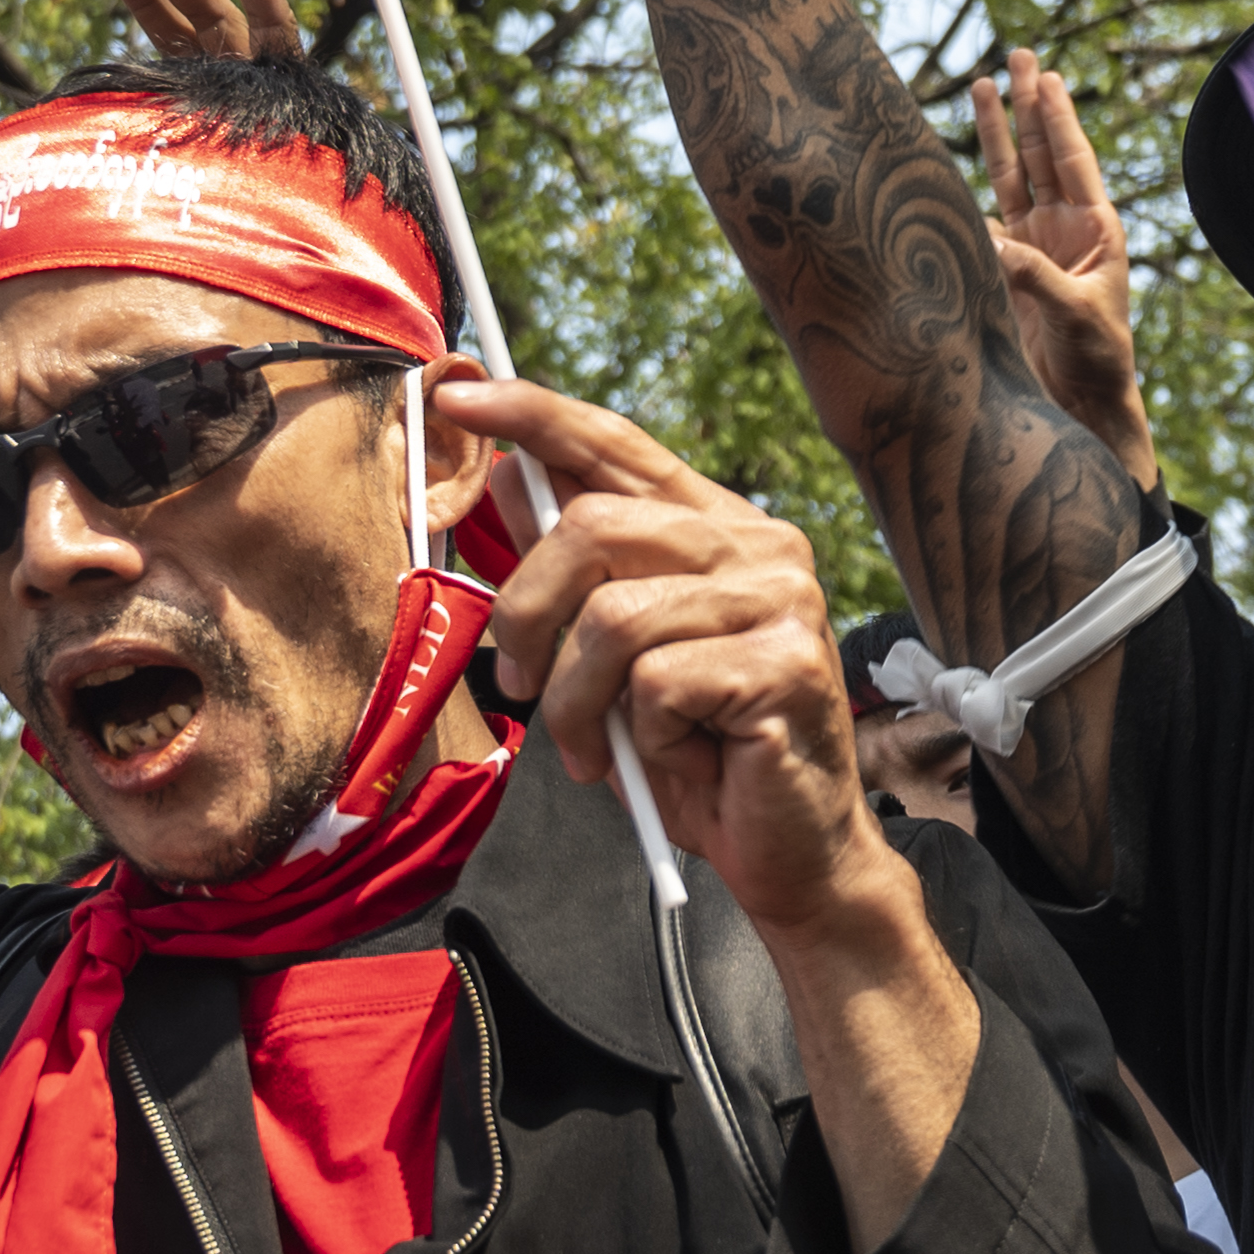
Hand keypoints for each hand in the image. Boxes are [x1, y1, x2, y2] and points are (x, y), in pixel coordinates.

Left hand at [447, 378, 913, 951]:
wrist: (793, 857)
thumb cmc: (701, 757)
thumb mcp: (620, 661)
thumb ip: (581, 579)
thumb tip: (506, 483)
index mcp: (719, 529)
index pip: (618, 444)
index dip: (535, 416)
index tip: (461, 396)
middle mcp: (759, 546)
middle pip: (592, 526)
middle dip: (526, 614)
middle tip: (521, 688)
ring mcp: (781, 601)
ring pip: (613, 615)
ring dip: (576, 699)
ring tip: (590, 749)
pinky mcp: (787, 666)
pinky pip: (658, 683)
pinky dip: (641, 738)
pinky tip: (674, 760)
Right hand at [972, 49, 1157, 489]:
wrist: (1083, 400)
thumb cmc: (1097, 358)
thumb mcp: (1075, 313)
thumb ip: (1035, 277)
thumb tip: (991, 240)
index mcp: (1096, 229)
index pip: (1074, 160)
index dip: (1059, 117)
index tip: (1048, 76)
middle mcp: (1066, 228)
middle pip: (1044, 153)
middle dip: (1030, 106)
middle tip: (1021, 56)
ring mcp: (1036, 244)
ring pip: (1013, 176)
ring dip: (999, 134)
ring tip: (986, 85)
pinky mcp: (1010, 267)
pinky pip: (986, 217)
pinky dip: (968, 189)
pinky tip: (950, 160)